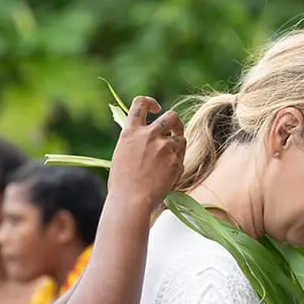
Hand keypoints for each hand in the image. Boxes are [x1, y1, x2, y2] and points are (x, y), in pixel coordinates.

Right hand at [107, 96, 185, 211]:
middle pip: (171, 116)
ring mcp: (164, 147)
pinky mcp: (176, 160)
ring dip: (177, 145)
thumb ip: (135, 142)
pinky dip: (177, 163)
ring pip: (180, 138)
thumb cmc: (122, 184)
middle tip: (174, 131)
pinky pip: (181, 157)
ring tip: (168, 160)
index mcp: (131, 132)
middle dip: (175, 122)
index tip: (156, 109)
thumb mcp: (122, 154)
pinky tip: (167, 175)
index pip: (140, 103)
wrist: (131, 201)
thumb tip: (145, 137)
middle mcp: (149, 135)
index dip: (151, 102)